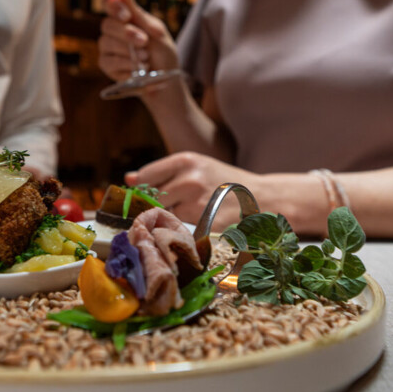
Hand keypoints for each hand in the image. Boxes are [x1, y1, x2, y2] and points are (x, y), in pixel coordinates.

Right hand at [98, 0, 178, 82]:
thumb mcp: (157, 32)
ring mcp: (108, 48)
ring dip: (128, 52)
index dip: (113, 7)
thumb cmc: (163, 53)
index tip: (126, 16)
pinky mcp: (107, 65)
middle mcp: (113, 31)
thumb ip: (139, 15)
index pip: (109, 4)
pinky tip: (138, 69)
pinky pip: (109, 62)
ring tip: (146, 59)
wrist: (166, 80)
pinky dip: (126, 66)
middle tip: (144, 42)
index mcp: (125, 18)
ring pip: (106, 43)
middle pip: (107, 24)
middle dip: (126, 33)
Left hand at [126, 151, 260, 224]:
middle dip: (157, 206)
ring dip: (171, 219)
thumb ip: (163, 172)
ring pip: (166, 215)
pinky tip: (198, 224)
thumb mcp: (197, 166)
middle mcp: (189, 179)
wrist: (263, 198)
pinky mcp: (204, 224)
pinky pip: (182, 230)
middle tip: (171, 208)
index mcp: (185, 160)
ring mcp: (196, 203)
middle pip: (153, 199)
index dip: (142, 189)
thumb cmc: (225, 182)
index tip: (143, 196)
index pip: (146, 176)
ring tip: (190, 214)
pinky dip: (184, 230)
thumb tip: (129, 179)